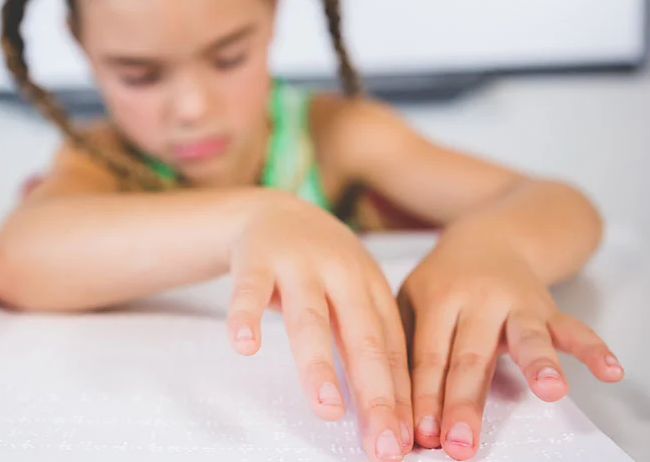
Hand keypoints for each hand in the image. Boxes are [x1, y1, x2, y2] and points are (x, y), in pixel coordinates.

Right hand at [227, 192, 412, 460]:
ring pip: (309, 319)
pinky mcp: (256, 259)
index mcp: (371, 287)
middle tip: (382, 442)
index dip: (399, 396)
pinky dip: (246, 316)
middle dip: (375, 393)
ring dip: (318, 366)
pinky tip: (244, 345)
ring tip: (326, 409)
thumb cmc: (321, 263)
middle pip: (362, 338)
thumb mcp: (355, 291)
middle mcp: (341, 274)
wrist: (273, 209)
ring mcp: (298, 265)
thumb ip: (368, 342)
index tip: (405, 441)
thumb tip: (390, 411)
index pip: (391, 348)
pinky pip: (249, 291)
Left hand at [396, 243, 623, 460]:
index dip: (425, 396)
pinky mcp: (549, 308)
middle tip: (459, 443)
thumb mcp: (410, 299)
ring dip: (539, 364)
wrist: (489, 238)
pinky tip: (611, 371)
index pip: (429, 356)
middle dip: (465, 403)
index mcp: (439, 299)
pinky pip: (574, 328)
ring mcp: (517, 303)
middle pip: (472, 357)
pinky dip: (594, 349)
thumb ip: (404, 344)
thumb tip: (392, 404)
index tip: (421, 434)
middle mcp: (479, 300)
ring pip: (527, 336)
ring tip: (550, 392)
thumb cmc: (443, 282)